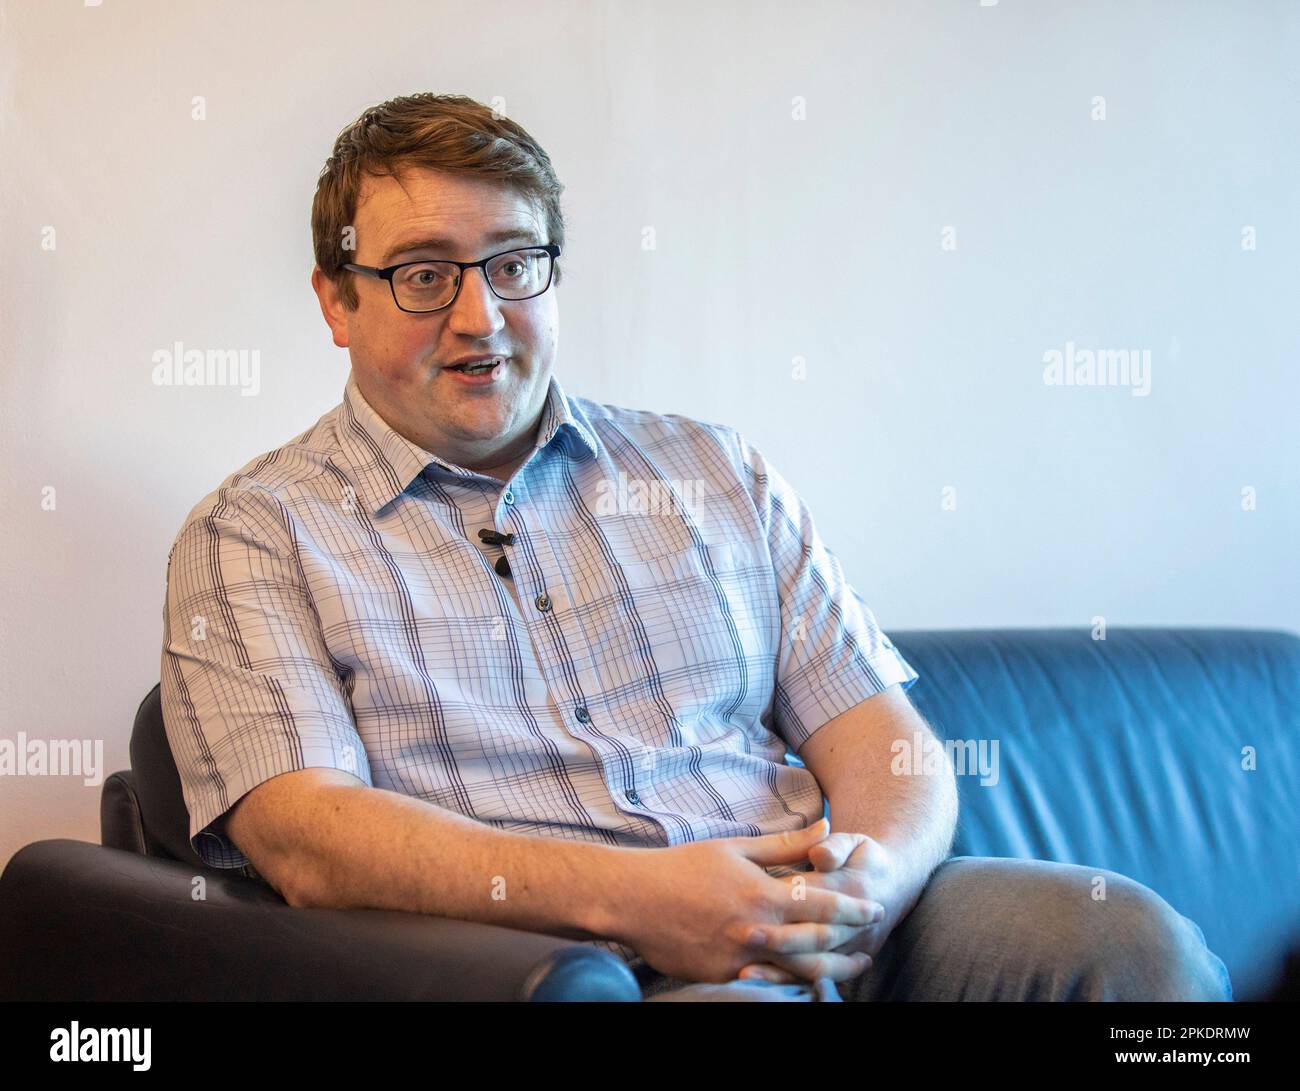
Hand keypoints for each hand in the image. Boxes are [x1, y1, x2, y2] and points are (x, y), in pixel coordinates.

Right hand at [615, 818, 881, 983]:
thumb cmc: (683, 867)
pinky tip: (806, 980)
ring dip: (831, 970)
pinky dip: (792, 982)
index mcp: (763, 894)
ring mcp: (740, 957)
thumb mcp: (736, 848)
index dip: (854, 908)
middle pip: (818, 943)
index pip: (824, 904)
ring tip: (850, 967)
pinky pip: (766, 983)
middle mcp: (757, 929)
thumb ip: (785, 844)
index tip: (875, 908)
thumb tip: (826, 828)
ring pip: (798, 971)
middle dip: (851, 942)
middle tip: (872, 941)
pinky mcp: (722, 976)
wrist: (634, 899)